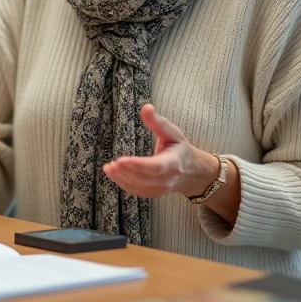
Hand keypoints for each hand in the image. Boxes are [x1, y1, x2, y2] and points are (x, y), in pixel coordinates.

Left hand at [102, 105, 219, 198]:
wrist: (191, 172)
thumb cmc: (179, 148)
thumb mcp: (173, 132)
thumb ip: (158, 122)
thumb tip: (146, 107)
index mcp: (174, 163)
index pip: (155, 167)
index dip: (138, 164)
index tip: (121, 159)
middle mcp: (168, 179)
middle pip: (144, 178)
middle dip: (126, 171)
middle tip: (111, 164)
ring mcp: (161, 189)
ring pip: (139, 187)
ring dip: (122, 178)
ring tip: (109, 168)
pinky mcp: (154, 194)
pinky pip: (137, 191)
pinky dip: (123, 184)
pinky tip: (114, 174)